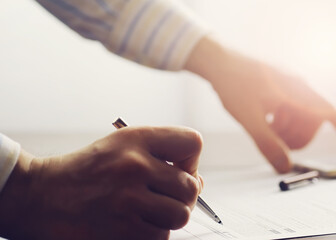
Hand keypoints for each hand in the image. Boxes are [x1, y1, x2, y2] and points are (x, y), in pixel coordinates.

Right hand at [0, 126, 202, 239]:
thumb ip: (162, 156)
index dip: (191, 160)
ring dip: (168, 218)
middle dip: (182, 196)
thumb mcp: (122, 146)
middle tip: (162, 196)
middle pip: (191, 187)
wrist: (43, 197)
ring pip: (180, 215)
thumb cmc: (88, 171)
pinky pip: (161, 237)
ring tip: (148, 212)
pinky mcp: (123, 232)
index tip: (177, 170)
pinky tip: (134, 224)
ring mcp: (128, 200)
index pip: (193, 142)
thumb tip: (199, 183)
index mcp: (136, 139)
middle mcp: (134, 166)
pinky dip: (152, 234)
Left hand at [186, 36, 335, 172]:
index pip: (331, 112)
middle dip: (295, 137)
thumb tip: (285, 168)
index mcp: (298, 90)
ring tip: (265, 127)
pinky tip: (264, 120)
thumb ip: (268, 145)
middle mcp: (299, 86)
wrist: (217, 60)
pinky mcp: (281, 88)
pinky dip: (281, 122)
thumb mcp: (249, 119)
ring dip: (286, 130)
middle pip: (313, 123)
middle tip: (272, 139)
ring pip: (301, 119)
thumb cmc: (233, 85)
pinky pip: (291, 111)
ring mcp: (290, 86)